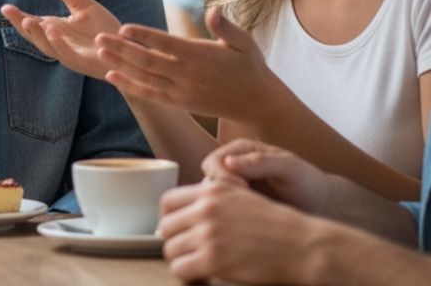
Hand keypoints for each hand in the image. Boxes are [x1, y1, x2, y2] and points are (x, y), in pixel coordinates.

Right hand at [0, 0, 119, 79]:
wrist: (130, 51)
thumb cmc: (104, 30)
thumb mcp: (83, 5)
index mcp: (56, 31)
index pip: (33, 24)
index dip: (17, 17)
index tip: (4, 7)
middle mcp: (60, 44)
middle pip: (35, 37)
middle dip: (22, 26)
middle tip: (11, 13)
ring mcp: (71, 55)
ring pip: (49, 47)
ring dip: (38, 35)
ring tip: (28, 20)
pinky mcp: (85, 63)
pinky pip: (68, 54)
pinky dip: (58, 43)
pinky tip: (52, 30)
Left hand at [95, 6, 277, 118]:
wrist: (257, 104)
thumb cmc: (250, 66)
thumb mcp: (244, 43)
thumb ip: (226, 27)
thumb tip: (213, 11)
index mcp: (199, 56)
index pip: (165, 43)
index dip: (144, 36)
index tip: (123, 28)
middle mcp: (187, 75)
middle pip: (148, 60)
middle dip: (121, 49)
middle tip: (98, 36)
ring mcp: (181, 91)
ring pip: (144, 77)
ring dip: (120, 65)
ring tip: (98, 52)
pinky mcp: (179, 103)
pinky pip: (150, 94)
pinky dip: (130, 85)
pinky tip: (112, 76)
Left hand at [159, 180, 324, 283]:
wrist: (301, 245)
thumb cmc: (277, 224)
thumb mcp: (241, 196)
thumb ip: (214, 199)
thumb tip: (191, 210)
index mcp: (210, 190)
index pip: (168, 201)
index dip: (169, 219)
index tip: (177, 231)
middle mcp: (205, 208)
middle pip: (165, 227)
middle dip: (174, 242)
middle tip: (187, 253)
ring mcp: (208, 234)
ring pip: (170, 249)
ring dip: (180, 260)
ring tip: (195, 267)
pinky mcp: (213, 260)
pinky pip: (181, 269)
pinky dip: (187, 276)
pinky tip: (202, 277)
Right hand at [200, 138, 335, 214]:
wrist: (323, 205)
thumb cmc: (308, 182)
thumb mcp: (289, 167)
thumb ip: (260, 162)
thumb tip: (228, 162)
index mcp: (240, 151)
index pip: (214, 161)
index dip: (221, 175)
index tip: (242, 188)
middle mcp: (233, 168)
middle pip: (208, 180)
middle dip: (221, 194)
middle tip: (244, 206)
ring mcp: (236, 189)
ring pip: (214, 200)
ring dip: (225, 209)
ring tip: (248, 217)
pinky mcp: (241, 209)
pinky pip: (225, 214)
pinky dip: (231, 220)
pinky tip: (249, 226)